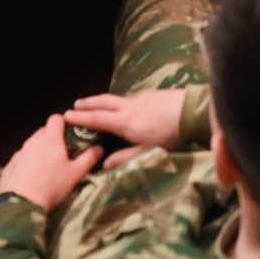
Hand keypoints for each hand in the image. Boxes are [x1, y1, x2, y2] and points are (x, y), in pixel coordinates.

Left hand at [0, 115, 103, 209]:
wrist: (20, 205)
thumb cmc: (52, 187)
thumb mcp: (75, 174)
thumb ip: (89, 158)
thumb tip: (99, 147)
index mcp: (50, 139)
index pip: (56, 118)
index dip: (64, 123)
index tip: (70, 133)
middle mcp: (32, 141)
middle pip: (43, 131)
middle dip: (52, 137)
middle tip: (61, 153)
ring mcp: (19, 153)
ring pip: (31, 145)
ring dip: (39, 150)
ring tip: (45, 167)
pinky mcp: (9, 166)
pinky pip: (20, 158)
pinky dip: (27, 162)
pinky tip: (30, 177)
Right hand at [61, 88, 183, 155]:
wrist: (193, 111)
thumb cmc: (171, 135)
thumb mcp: (147, 151)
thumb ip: (124, 157)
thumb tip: (103, 164)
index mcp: (125, 122)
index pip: (97, 119)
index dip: (81, 118)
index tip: (66, 115)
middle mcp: (129, 106)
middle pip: (104, 102)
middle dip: (88, 103)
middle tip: (76, 104)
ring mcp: (141, 98)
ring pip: (116, 98)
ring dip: (103, 101)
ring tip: (95, 104)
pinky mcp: (152, 94)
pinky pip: (130, 97)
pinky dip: (120, 101)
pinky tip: (125, 106)